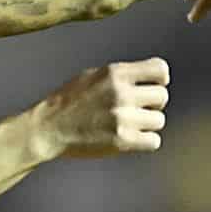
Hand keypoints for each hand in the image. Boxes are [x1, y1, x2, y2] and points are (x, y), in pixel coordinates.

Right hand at [42, 58, 169, 158]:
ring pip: (159, 120)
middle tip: (136, 110)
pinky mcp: (121, 140)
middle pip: (162, 96)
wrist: (48, 128)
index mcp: (115, 73)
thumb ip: (122, 75)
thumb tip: (152, 78)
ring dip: (147, 124)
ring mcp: (122, 117)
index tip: (150, 87)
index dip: (159, 80)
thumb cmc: (70, 101)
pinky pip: (154, 141)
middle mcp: (121, 93)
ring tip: (129, 125)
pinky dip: (145, 142)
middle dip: (153, 104)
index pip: (160, 70)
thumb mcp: (94, 76)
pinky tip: (130, 139)